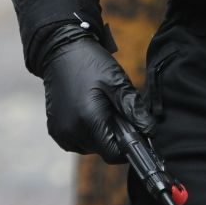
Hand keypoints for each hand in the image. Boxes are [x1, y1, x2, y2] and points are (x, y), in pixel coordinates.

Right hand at [37, 32, 149, 163]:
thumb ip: (133, 109)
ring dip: (99, 135)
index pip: (113, 154)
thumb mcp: (117, 81)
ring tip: (99, 108)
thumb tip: (150, 132)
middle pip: (102, 151)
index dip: (127, 146)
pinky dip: (85, 133)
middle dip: (113, 136)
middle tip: (114, 111)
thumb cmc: (90, 63)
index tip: (133, 131)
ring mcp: (61, 133)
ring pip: (90, 148)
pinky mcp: (54, 131)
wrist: (60, 50)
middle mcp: (71, 132)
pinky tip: (86, 112)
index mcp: (88, 120)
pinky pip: (76, 142)